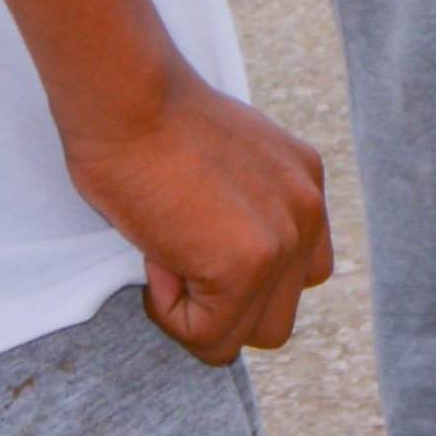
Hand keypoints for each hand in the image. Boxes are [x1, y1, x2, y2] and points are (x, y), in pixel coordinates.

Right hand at [61, 67, 332, 363]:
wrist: (128, 98)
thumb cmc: (150, 122)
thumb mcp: (223, 164)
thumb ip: (241, 211)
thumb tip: (216, 264)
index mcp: (304, 183)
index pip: (296, 272)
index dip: (235, 274)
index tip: (191, 234)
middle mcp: (308, 210)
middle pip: (280, 313)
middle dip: (224, 306)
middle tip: (176, 256)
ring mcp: (283, 240)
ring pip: (252, 336)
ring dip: (202, 318)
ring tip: (166, 259)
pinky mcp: (245, 266)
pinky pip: (211, 338)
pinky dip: (171, 314)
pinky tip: (155, 259)